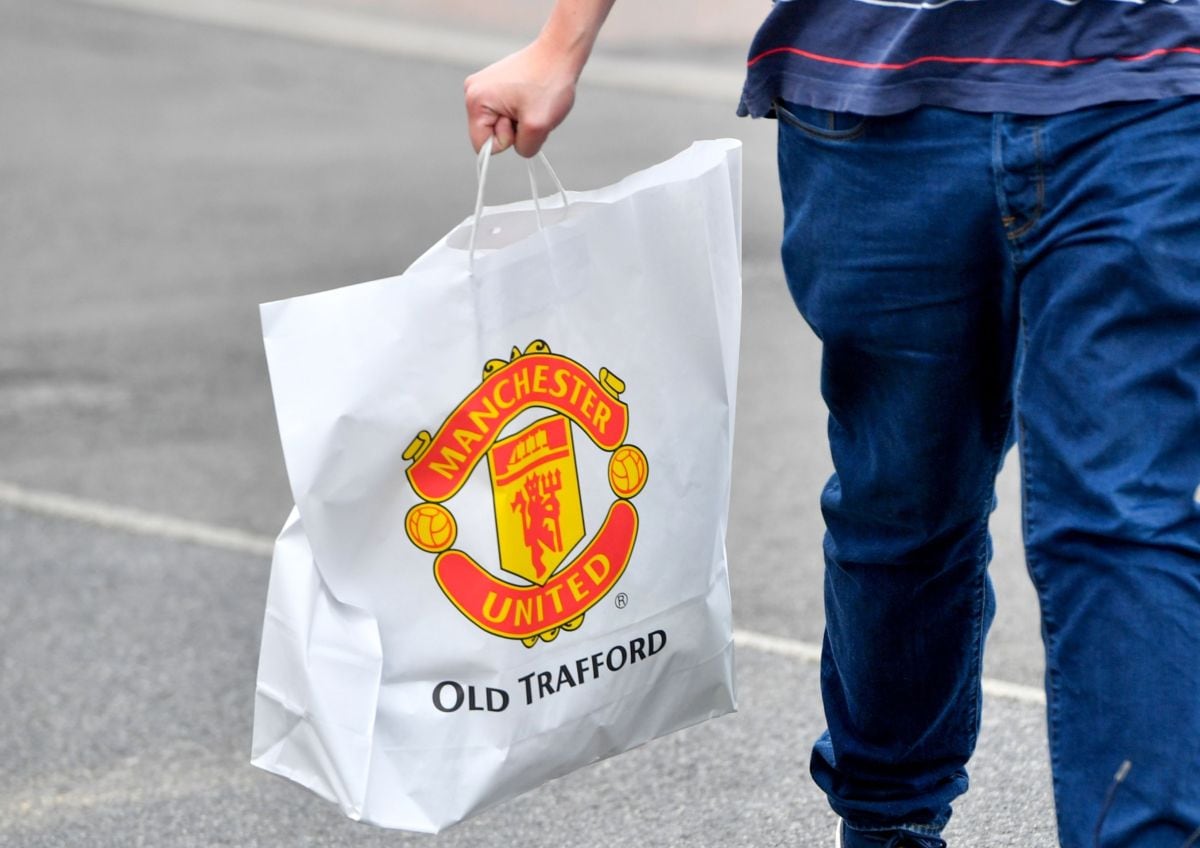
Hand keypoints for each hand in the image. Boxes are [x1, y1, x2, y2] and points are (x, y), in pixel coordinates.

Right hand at [464, 39, 580, 157]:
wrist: (560, 52)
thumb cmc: (549, 83)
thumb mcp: (538, 127)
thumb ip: (524, 148)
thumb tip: (519, 146)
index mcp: (476, 101)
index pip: (482, 146)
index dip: (506, 141)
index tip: (521, 119)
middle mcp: (473, 92)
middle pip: (491, 135)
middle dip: (515, 130)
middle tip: (530, 109)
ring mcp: (484, 87)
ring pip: (501, 125)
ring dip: (521, 121)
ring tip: (532, 102)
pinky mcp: (495, 85)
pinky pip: (506, 113)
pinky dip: (522, 112)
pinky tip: (531, 97)